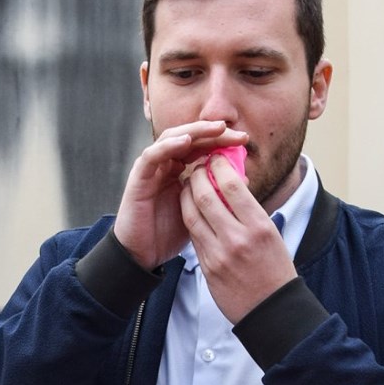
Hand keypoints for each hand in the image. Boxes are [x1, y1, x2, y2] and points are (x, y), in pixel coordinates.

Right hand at [113, 122, 248, 270]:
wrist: (143, 255)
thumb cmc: (169, 234)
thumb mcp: (201, 212)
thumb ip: (217, 195)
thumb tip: (245, 180)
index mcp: (180, 170)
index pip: (202, 146)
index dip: (222, 141)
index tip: (244, 141)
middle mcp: (165, 164)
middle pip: (189, 137)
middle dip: (213, 132)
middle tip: (237, 133)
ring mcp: (151, 169)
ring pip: (171, 139)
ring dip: (194, 132)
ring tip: (216, 129)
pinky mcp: (138, 177)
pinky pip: (152, 155)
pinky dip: (168, 146)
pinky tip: (185, 142)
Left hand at [180, 150, 296, 323]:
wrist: (271, 309)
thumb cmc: (275, 269)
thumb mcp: (271, 234)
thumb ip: (251, 210)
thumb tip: (234, 183)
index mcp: (259, 226)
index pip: (232, 185)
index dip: (218, 166)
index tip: (214, 158)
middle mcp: (238, 238)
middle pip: (206, 196)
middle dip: (196, 176)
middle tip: (195, 167)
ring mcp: (220, 254)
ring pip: (193, 215)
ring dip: (186, 195)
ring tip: (187, 185)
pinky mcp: (208, 267)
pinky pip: (193, 236)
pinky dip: (189, 218)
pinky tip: (189, 210)